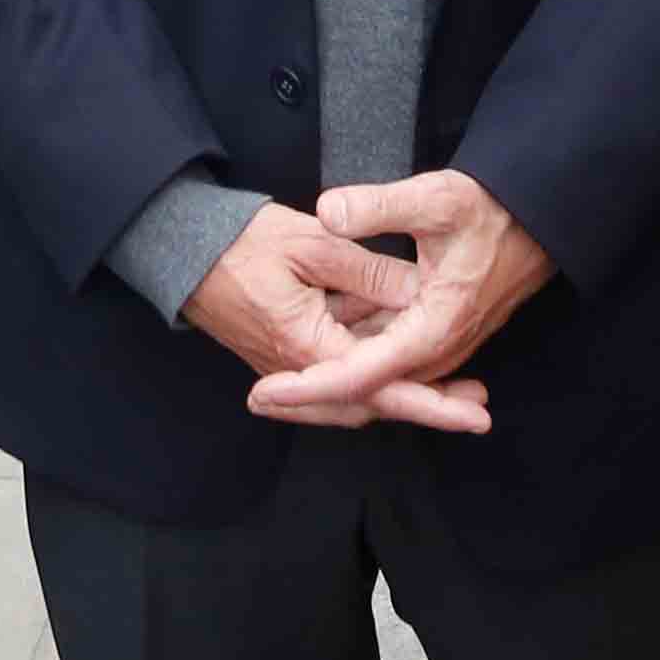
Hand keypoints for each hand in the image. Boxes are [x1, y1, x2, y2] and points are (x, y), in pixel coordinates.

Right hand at [182, 207, 476, 432]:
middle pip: (372, 404)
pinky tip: (396, 360)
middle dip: (425, 405)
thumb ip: (369, 272)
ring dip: (400, 392)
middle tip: (476, 404)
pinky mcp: (285, 358)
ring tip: (452, 388)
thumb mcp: (314, 243)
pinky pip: (336, 380)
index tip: (473, 417)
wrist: (183, 249)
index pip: (380, 386)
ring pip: (354, 398)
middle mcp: (298, 372)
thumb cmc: (244, 242)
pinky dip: (369, 376)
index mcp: (307, 346)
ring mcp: (289, 369)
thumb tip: (420, 296)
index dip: (431, 403)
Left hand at [251, 172, 552, 431]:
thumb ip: (379, 207)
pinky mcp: (436, 339)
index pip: (360, 373)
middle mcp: (435, 351)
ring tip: (275, 390)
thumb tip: (329, 211)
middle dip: (310, 399)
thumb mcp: (436, 199)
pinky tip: (318, 361)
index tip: (267, 391)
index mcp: (431, 329)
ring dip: (328, 387)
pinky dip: (351, 368)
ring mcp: (438, 349)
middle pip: (363, 393)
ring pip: (375, 383)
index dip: (310, 387)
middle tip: (257, 398)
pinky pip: (387, 365)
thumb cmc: (490, 210)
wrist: (539, 221)